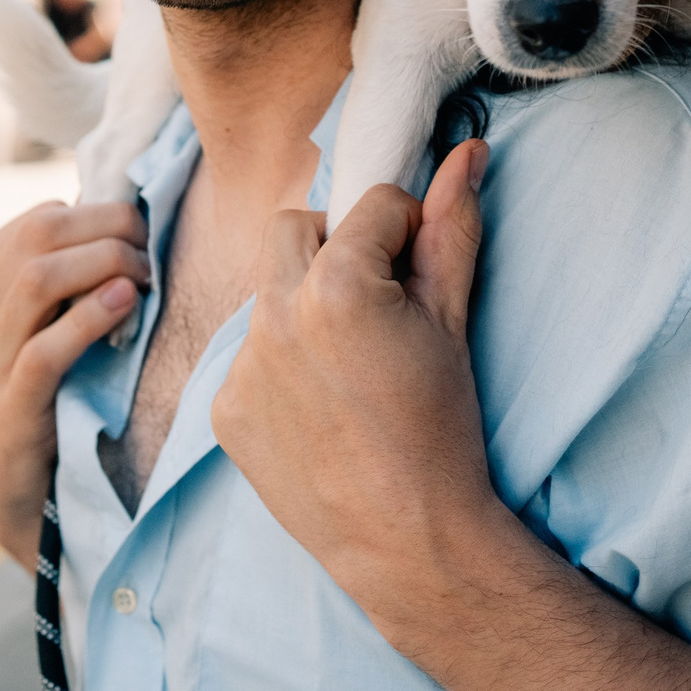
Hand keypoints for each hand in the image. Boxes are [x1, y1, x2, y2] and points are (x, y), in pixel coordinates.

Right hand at [0, 201, 151, 567]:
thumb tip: (121, 209)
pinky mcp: (8, 406)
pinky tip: (125, 302)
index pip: (43, 218)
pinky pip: (44, 350)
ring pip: (38, 280)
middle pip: (41, 234)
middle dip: (111, 231)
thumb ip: (60, 265)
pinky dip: (89, 318)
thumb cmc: (33, 384)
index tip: (145, 239)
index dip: (104, 217)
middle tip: (154, 254)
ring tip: (146, 279)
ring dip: (106, 265)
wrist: (4, 482)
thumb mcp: (31, 317)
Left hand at [212, 141, 495, 629]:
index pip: (372, 205)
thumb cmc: (441, 428)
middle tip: (379, 304)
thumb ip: (452, 228)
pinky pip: (249, 353)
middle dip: (339, 247)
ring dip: (306, 301)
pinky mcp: (224, 410)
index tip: (420, 279)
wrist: (407, 538)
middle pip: (298, 227)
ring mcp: (243, 365)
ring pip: (269, 289)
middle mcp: (276, 314)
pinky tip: (323, 403)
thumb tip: (466, 152)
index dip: (407, 232)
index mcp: (337, 283)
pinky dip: (281, 361)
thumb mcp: (452, 320)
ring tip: (352, 361)